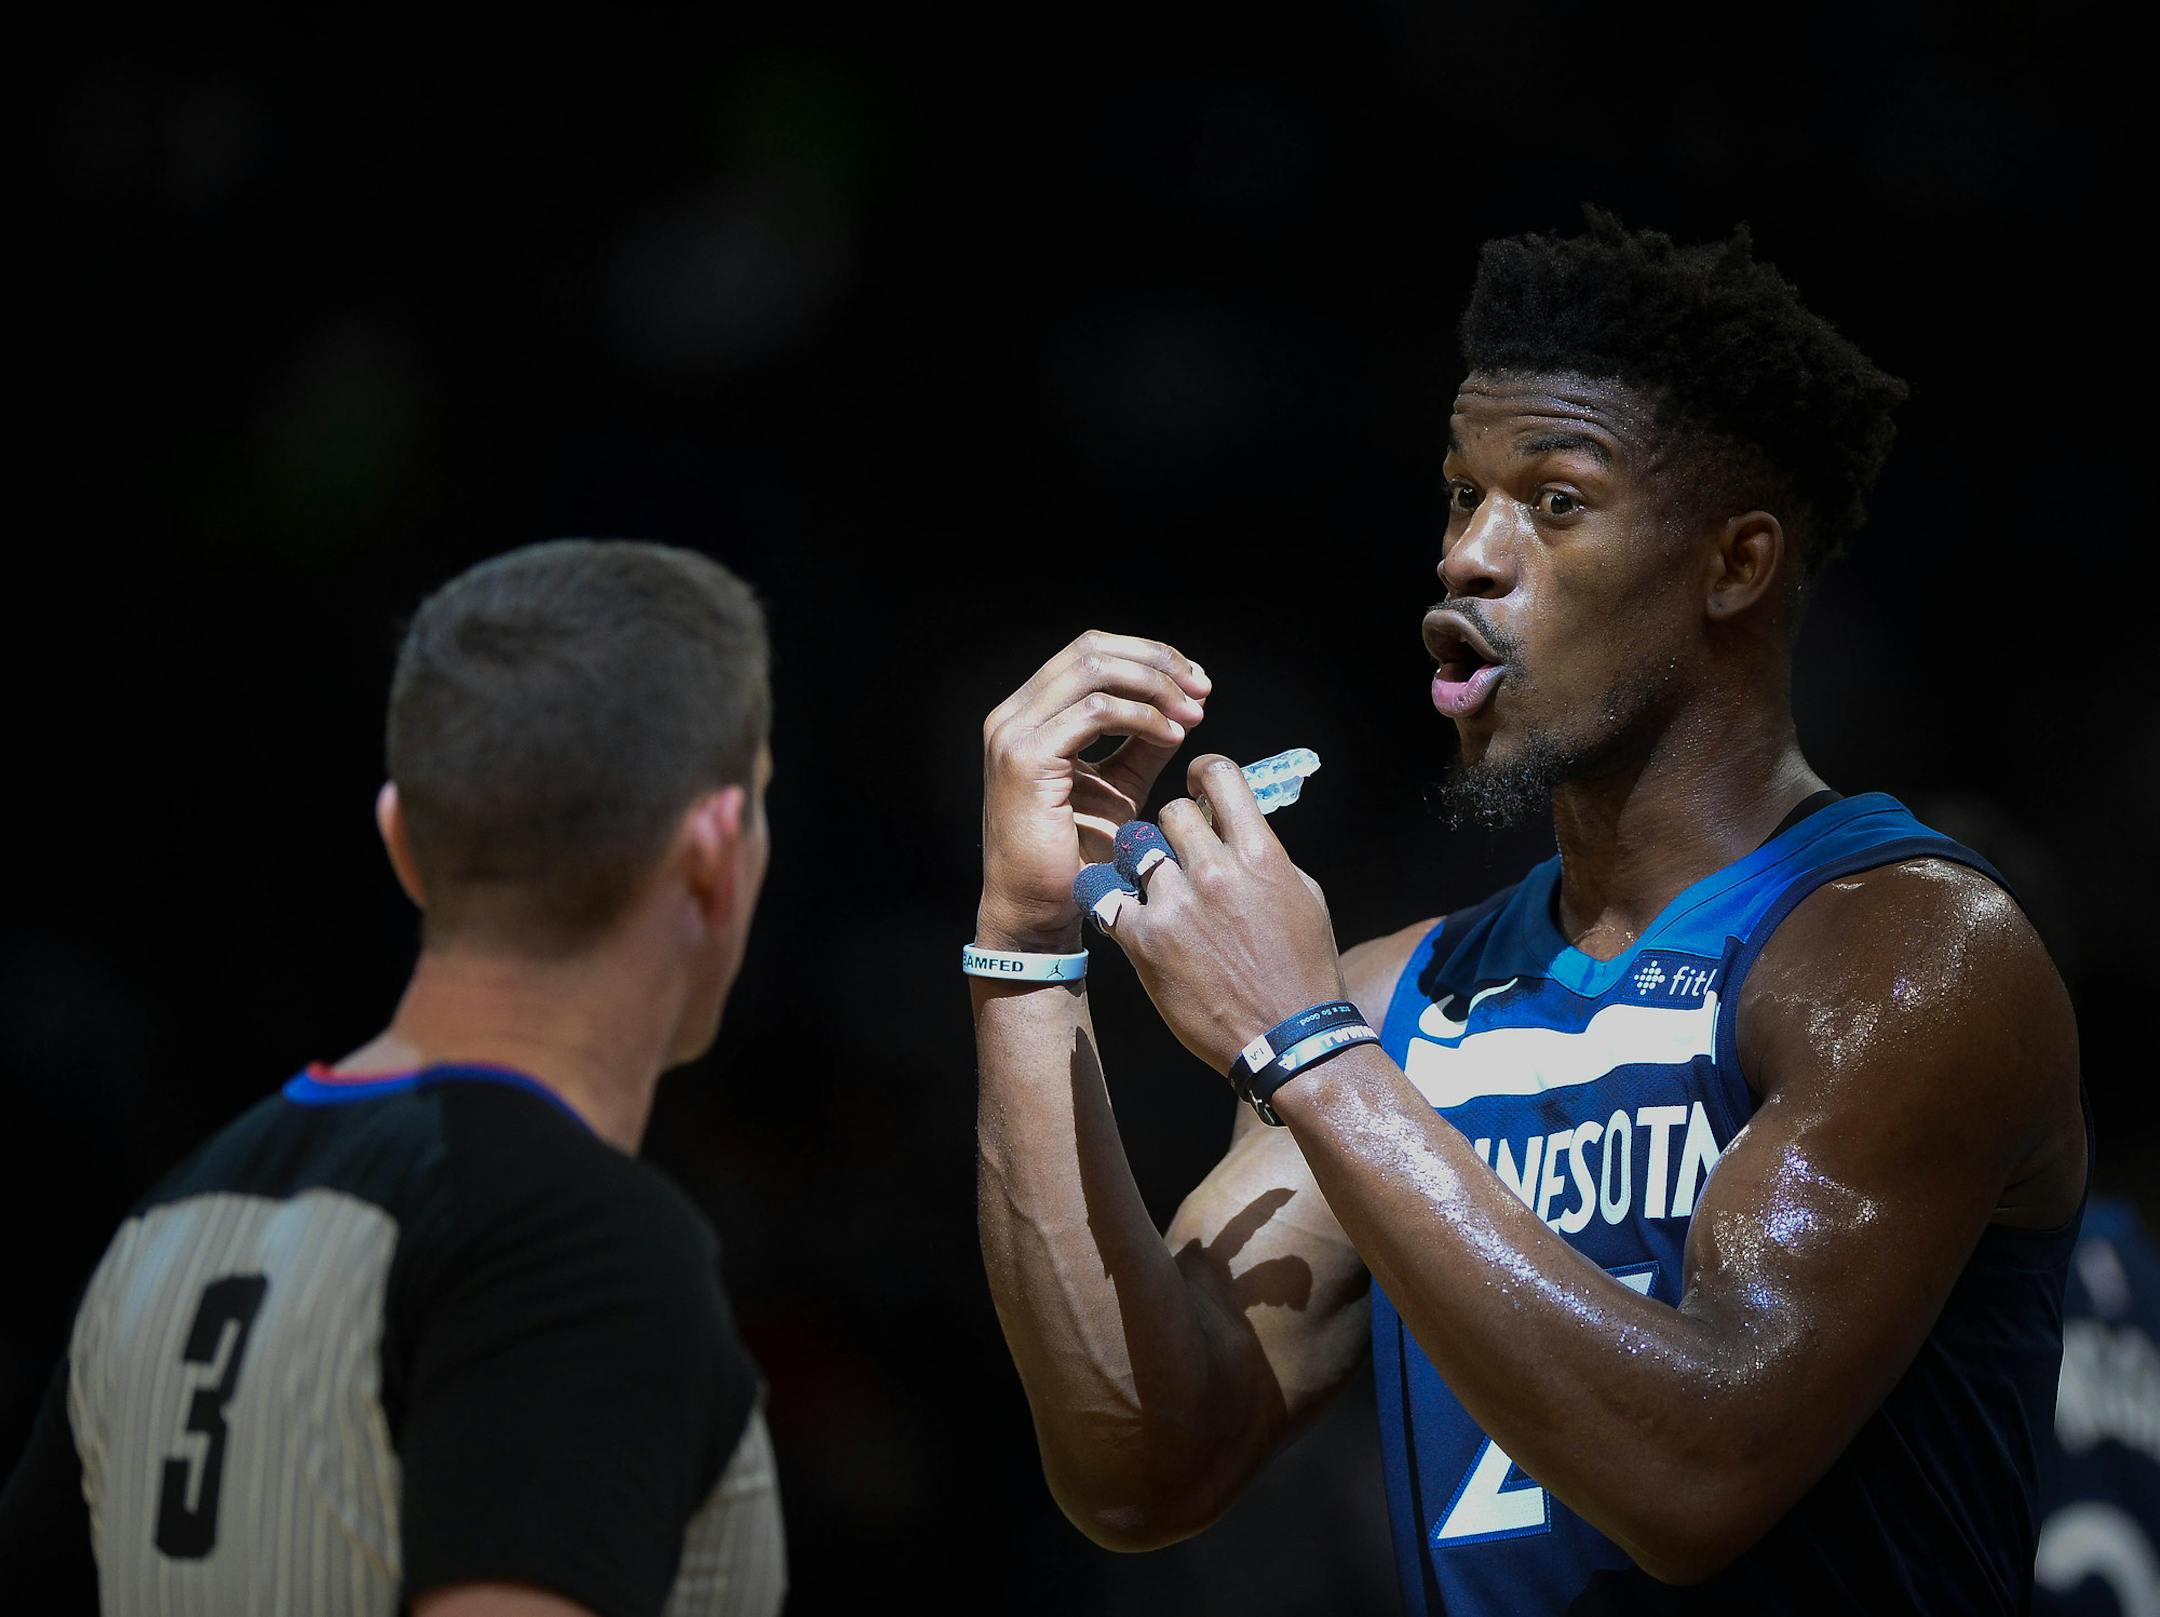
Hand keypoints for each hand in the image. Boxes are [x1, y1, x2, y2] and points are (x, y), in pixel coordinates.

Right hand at [978, 632, 1210, 949]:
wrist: (1039, 910)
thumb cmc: (1076, 856)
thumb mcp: (1120, 785)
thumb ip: (1143, 743)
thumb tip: (1183, 706)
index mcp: (1030, 714)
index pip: (1090, 652)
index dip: (1148, 655)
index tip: (1196, 682)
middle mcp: (1013, 714)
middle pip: (1091, 649)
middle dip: (1156, 662)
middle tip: (1201, 689)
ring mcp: (1013, 733)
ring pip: (1094, 671)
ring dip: (1155, 687)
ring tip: (1192, 714)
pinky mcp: (1026, 758)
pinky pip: (1095, 712)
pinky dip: (1141, 717)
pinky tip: (1171, 737)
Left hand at [1090, 754, 1346, 1071]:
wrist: (1288, 1040)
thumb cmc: (1304, 970)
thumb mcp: (1305, 897)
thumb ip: (1269, 855)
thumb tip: (1241, 829)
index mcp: (1260, 854)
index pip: (1222, 777)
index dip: (1204, 772)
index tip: (1198, 784)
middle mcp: (1216, 871)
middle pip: (1171, 812)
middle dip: (1174, 829)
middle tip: (1178, 853)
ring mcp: (1176, 906)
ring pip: (1136, 848)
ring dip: (1143, 863)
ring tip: (1152, 886)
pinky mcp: (1144, 942)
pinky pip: (1107, 899)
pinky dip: (1109, 901)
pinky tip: (1118, 909)